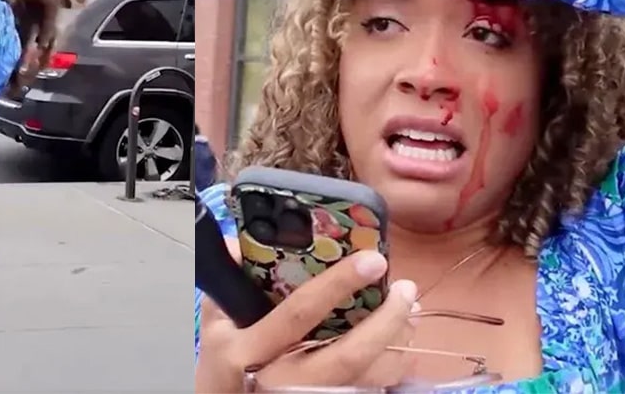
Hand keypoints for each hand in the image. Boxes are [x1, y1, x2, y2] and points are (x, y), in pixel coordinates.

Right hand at [196, 249, 416, 391]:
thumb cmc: (220, 371)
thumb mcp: (214, 326)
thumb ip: (228, 286)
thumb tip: (239, 246)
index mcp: (251, 350)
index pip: (300, 313)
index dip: (338, 284)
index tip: (372, 260)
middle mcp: (284, 379)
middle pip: (349, 353)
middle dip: (387, 320)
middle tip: (406, 289)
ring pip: (368, 377)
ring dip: (398, 344)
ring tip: (410, 312)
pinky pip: (371, 391)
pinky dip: (392, 368)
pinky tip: (399, 345)